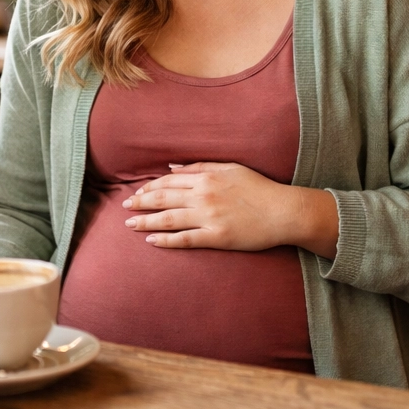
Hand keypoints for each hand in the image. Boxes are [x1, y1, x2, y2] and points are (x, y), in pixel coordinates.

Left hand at [122, 162, 338, 255]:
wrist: (283, 211)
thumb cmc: (259, 188)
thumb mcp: (231, 168)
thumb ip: (201, 166)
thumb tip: (172, 167)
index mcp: (206, 177)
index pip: (169, 181)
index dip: (150, 187)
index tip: (137, 193)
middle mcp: (204, 195)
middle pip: (163, 198)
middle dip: (140, 203)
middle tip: (125, 208)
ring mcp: (209, 217)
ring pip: (168, 219)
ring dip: (146, 222)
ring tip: (130, 225)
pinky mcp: (216, 237)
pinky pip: (185, 239)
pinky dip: (166, 240)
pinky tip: (152, 241)